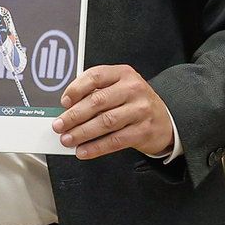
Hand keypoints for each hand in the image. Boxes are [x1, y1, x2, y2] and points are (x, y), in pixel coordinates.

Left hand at [54, 64, 175, 158]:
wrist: (165, 119)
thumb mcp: (118, 87)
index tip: (63, 102)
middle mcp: (133, 89)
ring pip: (105, 122)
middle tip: (59, 125)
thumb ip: (95, 92)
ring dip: (82, 133)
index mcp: (123, 74)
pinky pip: (116, 140)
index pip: (95, 76)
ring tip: (68, 139)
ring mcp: (140, 110)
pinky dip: (96, 147)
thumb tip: (67, 108)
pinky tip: (84, 151)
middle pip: (98, 101)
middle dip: (74, 115)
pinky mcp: (143, 131)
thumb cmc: (134, 102)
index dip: (75, 89)